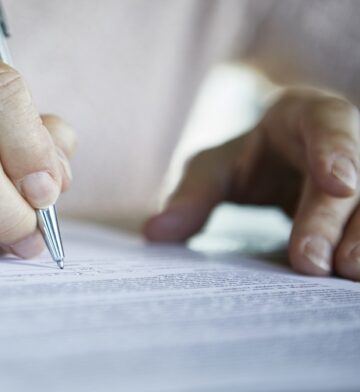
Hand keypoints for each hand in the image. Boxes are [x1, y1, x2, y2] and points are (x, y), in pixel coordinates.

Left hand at [143, 87, 359, 279]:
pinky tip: (352, 282)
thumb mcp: (215, 168)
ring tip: (346, 276)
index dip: (336, 151)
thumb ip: (192, 195)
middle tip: (311, 264)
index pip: (328, 122)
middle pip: (355, 178)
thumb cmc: (249, 161)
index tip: (338, 184)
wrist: (281, 163)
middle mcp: (350, 141)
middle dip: (332, 221)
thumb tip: (155, 231)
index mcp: (307, 115)